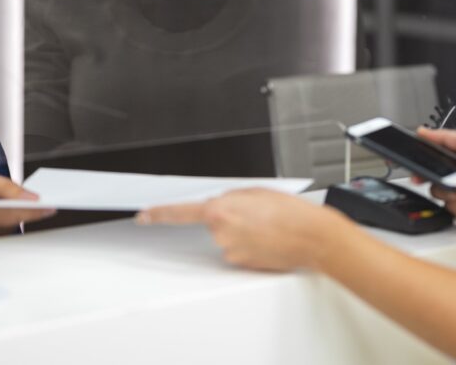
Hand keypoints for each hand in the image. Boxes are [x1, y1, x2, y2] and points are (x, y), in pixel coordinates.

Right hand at [0, 166, 54, 238]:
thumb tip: (30, 196)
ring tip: (34, 207)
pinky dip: (9, 223)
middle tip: (48, 206)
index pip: (4, 215)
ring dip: (19, 219)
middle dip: (28, 216)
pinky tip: (18, 213)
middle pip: (7, 226)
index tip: (49, 208)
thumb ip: (4, 186)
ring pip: (4, 231)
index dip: (28, 212)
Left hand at [137, 189, 352, 271]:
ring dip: (241, 230)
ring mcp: (230, 251)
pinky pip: (238, 249)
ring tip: (266, 225)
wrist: (312, 236)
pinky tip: (267, 238)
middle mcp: (221, 233)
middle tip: (254, 213)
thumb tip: (222, 203)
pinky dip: (250, 243)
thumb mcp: (255, 190)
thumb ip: (230, 196)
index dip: (158, 214)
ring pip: (227, 237)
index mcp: (220, 210)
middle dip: (228, 217)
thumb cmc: (289, 211)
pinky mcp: (241, 264)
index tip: (144, 215)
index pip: (179, 212)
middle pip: (212, 222)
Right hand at [413, 128, 455, 228]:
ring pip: (436, 191)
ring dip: (448, 187)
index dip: (422, 156)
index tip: (413, 155)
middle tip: (420, 174)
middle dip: (424, 174)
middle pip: (430, 175)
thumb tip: (423, 132)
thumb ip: (445, 136)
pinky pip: (449, 205)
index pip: (434, 157)